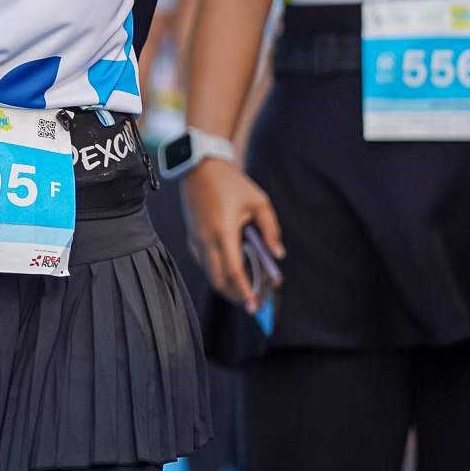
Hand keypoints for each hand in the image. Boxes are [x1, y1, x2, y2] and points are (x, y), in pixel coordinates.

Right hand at [181, 157, 283, 311]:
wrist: (200, 167)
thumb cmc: (231, 183)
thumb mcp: (258, 201)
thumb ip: (271, 229)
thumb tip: (278, 254)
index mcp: (223, 231)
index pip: (232, 270)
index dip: (244, 290)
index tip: (254, 303)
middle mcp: (206, 239)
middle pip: (218, 279)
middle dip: (234, 295)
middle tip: (251, 302)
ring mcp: (195, 239)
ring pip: (209, 274)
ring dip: (225, 285)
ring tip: (244, 289)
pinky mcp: (191, 237)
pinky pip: (203, 263)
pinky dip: (216, 272)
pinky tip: (230, 272)